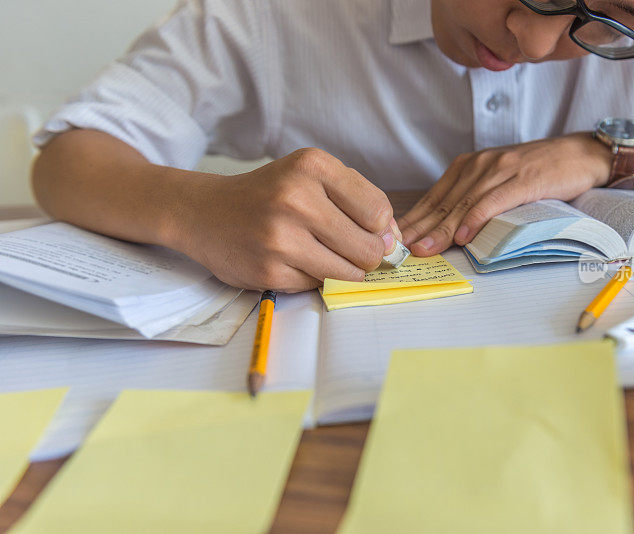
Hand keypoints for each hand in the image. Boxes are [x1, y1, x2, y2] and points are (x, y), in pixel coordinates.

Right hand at [176, 148, 401, 291]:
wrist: (204, 213)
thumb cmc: (269, 194)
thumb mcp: (311, 177)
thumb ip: (358, 200)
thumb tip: (394, 242)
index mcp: (312, 166)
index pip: (379, 211)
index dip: (381, 229)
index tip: (369, 232)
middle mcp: (295, 198)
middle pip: (368, 248)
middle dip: (366, 255)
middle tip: (348, 250)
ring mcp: (280, 237)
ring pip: (348, 273)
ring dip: (344, 271)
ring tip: (323, 255)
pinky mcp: (269, 270)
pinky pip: (318, 286)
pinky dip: (314, 278)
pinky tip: (294, 261)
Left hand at [397, 133, 610, 255]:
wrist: (580, 155)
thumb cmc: (538, 172)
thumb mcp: (498, 181)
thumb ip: (473, 198)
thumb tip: (447, 230)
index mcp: (469, 166)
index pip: (434, 197)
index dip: (415, 220)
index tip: (396, 240)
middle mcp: (479, 164)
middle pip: (443, 203)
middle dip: (420, 229)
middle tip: (399, 250)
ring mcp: (500, 170)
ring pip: (463, 204)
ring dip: (441, 229)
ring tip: (424, 249)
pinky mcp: (522, 179)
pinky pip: (493, 201)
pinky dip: (476, 219)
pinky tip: (463, 236)